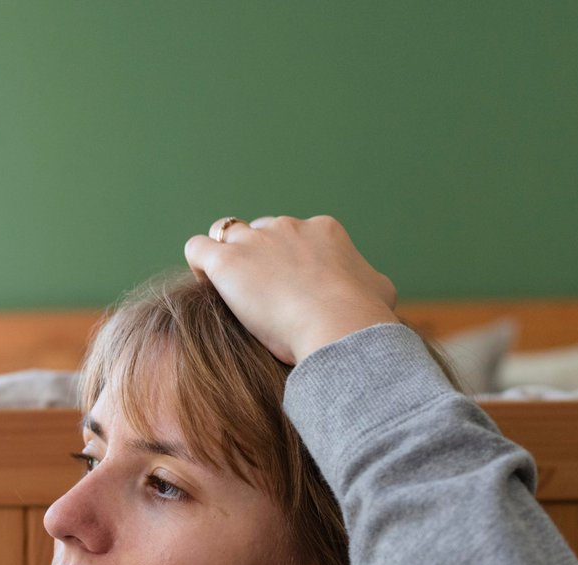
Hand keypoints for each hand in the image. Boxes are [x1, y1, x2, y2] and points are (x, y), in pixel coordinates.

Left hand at [182, 215, 400, 365]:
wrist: (339, 325)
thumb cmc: (363, 315)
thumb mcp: (380, 291)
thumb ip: (369, 282)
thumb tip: (371, 289)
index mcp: (323, 230)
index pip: (296, 235)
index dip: (287, 261)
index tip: (288, 288)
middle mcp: (287, 227)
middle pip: (261, 232)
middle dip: (258, 258)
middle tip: (260, 295)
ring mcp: (255, 241)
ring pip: (226, 232)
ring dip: (226, 255)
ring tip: (229, 290)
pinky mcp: (227, 262)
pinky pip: (198, 248)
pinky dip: (199, 264)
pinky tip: (209, 286)